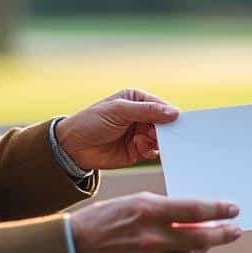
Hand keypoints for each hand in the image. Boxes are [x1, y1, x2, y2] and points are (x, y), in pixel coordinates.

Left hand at [55, 89, 178, 170]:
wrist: (73, 147)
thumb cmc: (91, 121)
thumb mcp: (119, 110)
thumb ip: (146, 110)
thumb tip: (173, 112)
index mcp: (138, 100)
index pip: (161, 106)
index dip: (170, 114)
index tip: (177, 122)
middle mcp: (141, 116)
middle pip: (164, 123)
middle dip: (166, 130)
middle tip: (162, 135)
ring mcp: (140, 133)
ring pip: (161, 138)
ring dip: (158, 141)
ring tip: (146, 141)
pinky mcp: (138, 150)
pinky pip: (153, 151)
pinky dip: (153, 151)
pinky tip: (144, 150)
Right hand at [70, 192, 241, 252]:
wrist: (75, 246)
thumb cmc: (106, 218)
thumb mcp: (135, 202)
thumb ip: (164, 209)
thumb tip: (193, 215)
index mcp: (150, 210)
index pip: (195, 210)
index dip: (218, 210)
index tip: (233, 209)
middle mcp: (153, 236)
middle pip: (200, 238)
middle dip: (222, 234)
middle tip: (235, 230)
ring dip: (202, 247)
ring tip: (210, 240)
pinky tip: (176, 249)